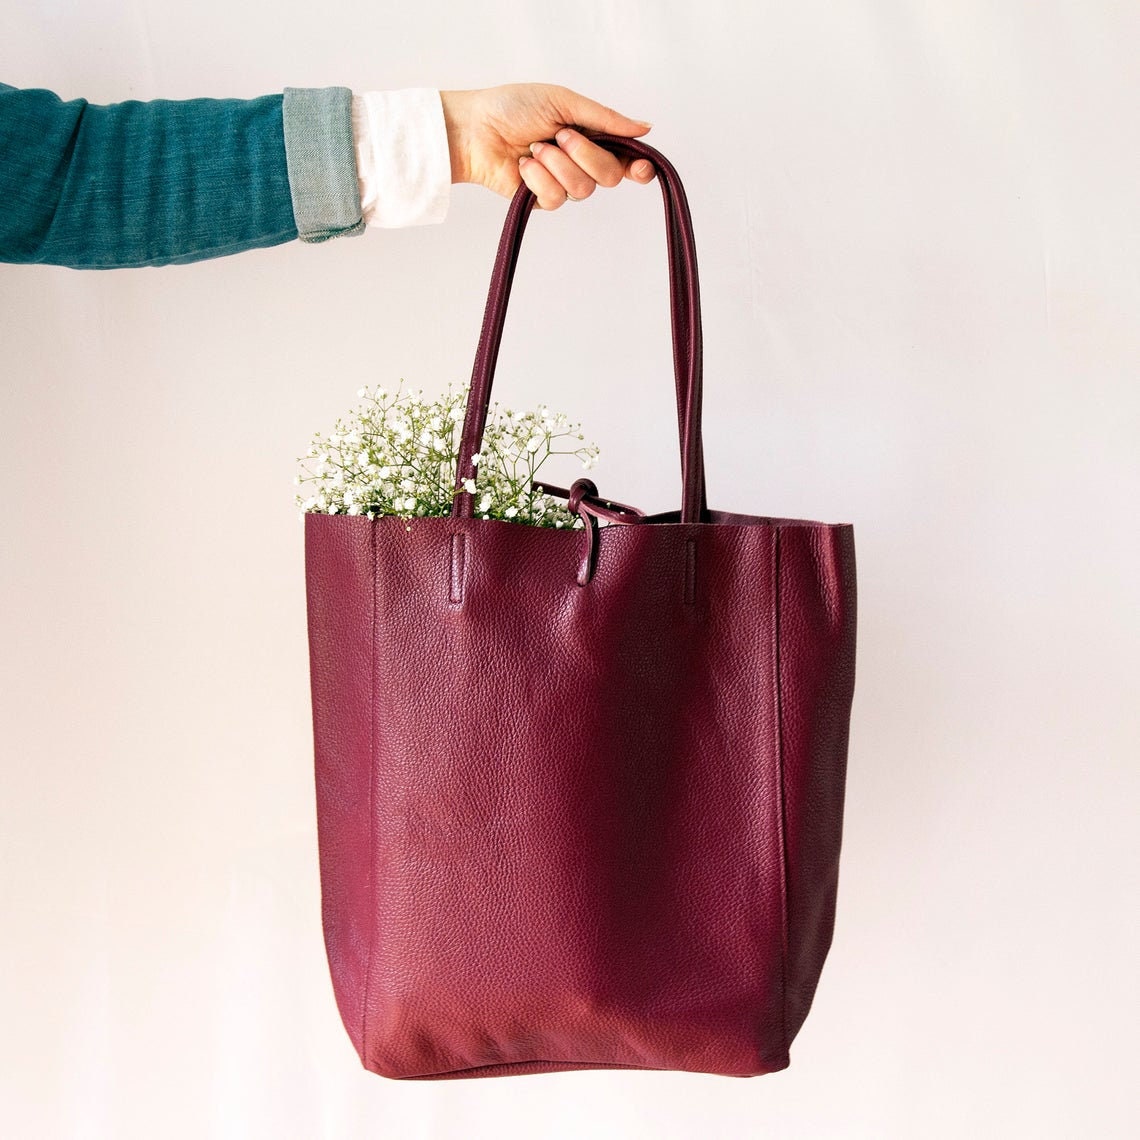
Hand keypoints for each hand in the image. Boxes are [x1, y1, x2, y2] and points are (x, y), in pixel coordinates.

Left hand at [440, 83, 655, 209]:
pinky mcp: (542, 200)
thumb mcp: (564, 102)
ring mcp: (563, 183)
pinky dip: (538, 178)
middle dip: (586, 154)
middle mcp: (581, 162)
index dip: (638, 167)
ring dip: (557, 164)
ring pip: (583, 189)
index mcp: (591, 135)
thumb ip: (605, 118)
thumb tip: (644, 128)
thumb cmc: (514, 107)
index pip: (625, 159)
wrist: (476, 129)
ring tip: (534, 148)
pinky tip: (523, 165)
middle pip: (609, 176)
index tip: (641, 168)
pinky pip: (555, 198)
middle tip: (560, 135)